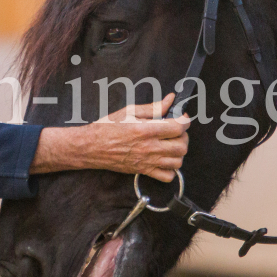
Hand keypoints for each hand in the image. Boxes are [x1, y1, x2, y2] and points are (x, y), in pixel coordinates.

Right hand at [30, 93, 190, 181]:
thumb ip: (153, 107)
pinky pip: (167, 176)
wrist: (91, 147)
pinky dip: (171, 169)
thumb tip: (169, 100)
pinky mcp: (144, 171)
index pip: (178, 127)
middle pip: (181, 145)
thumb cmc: (107, 127)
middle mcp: (149, 147)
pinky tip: (165, 159)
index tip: (181, 118)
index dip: (184, 121)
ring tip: (171, 144)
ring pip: (178, 161)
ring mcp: (147, 161)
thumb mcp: (129, 111)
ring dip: (179, 152)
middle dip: (183, 136)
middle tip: (176, 130)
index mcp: (146, 130)